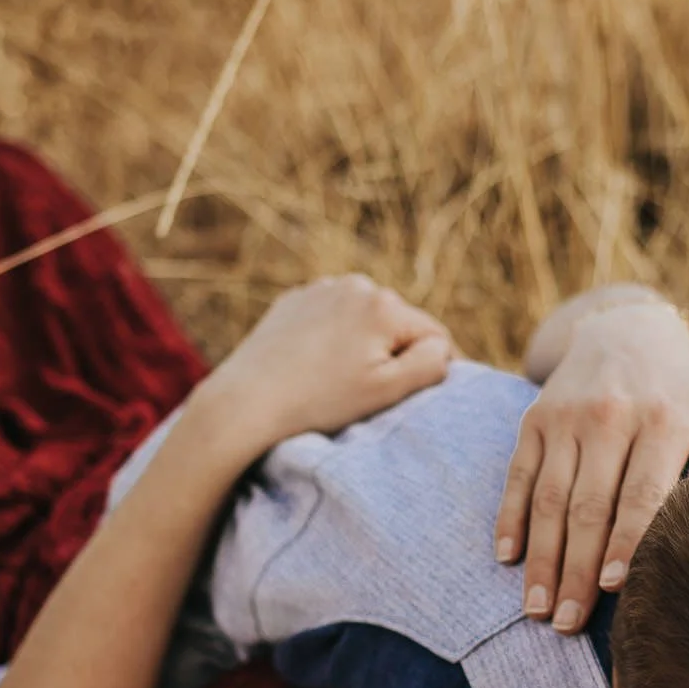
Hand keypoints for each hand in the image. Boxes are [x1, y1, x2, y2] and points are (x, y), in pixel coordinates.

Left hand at [189, 275, 455, 463]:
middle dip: (391, 354)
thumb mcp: (387, 390)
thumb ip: (431, 364)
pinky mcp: (294, 300)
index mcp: (384, 305)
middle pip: (398, 325)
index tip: (403, 395)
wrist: (245, 402)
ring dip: (361, 345)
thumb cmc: (320, 402)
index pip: (435, 336)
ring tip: (335, 379)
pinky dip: (331, 339)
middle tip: (361, 391)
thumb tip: (442, 346)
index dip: (429, 369)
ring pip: (364, 321)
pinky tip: (312, 365)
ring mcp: (321, 289)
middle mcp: (356, 285)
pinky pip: (331, 319)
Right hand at [495, 301, 688, 630]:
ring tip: (537, 609)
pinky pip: (518, 476)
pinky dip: (510, 518)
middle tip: (566, 624)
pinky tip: (508, 559)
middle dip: (575, 570)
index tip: (613, 589)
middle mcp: (610, 416)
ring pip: (548, 498)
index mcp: (663, 420)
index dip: (627, 542)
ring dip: (541, 558)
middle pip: (589, 507)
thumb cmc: (686, 391)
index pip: (642, 494)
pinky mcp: (535, 419)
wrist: (627, 330)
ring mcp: (567, 417)